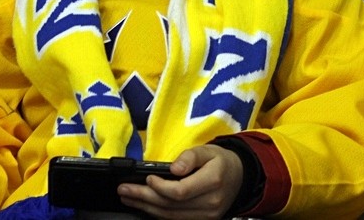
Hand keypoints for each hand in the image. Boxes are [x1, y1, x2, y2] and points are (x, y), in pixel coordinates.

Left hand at [117, 145, 243, 218]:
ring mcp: (207, 216)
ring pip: (170, 216)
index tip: (148, 179)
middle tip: (124, 190)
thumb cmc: (221, 162)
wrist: (239, 178)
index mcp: (213, 181)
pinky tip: (145, 205)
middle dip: (144, 198)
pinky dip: (157, 213)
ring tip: (128, 198)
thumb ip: (191, 156)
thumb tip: (174, 168)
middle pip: (171, 205)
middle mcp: (211, 203)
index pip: (180, 191)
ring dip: (146, 207)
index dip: (160, 187)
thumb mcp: (209, 150)